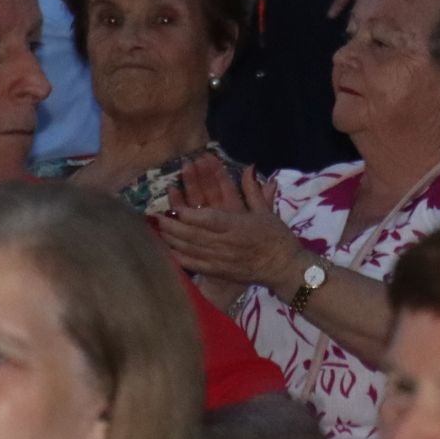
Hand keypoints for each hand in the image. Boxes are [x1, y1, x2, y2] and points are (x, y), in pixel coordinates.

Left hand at [155, 163, 303, 291]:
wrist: (283, 268)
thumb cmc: (276, 237)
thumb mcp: (265, 211)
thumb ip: (253, 189)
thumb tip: (249, 167)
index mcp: (237, 226)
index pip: (209, 220)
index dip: (190, 215)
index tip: (175, 208)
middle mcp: (226, 244)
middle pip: (194, 235)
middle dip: (174, 225)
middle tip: (156, 216)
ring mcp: (220, 260)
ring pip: (191, 249)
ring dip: (173, 239)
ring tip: (158, 229)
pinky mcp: (218, 271)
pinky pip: (195, 265)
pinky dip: (180, 258)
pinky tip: (168, 251)